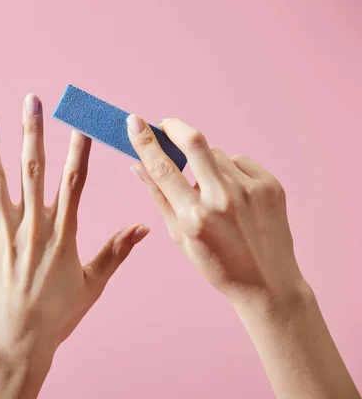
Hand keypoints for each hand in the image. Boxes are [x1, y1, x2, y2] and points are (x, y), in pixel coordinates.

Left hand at [0, 94, 148, 398]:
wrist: (19, 340)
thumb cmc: (58, 314)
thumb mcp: (93, 283)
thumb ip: (117, 251)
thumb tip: (143, 227)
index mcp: (62, 233)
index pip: (73, 181)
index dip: (77, 149)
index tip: (79, 121)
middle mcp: (33, 226)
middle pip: (32, 169)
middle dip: (32, 132)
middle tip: (31, 100)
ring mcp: (3, 234)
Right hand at [127, 116, 359, 398]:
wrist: (266, 283)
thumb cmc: (217, 264)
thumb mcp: (179, 236)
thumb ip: (158, 196)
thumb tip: (136, 164)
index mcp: (194, 217)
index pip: (162, 168)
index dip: (145, 141)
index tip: (134, 122)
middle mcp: (222, 200)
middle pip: (195, 142)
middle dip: (175, 127)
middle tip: (166, 125)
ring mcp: (250, 190)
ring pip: (216, 154)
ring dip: (205, 162)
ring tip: (210, 188)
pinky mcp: (271, 185)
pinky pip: (239, 162)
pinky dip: (230, 172)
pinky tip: (233, 195)